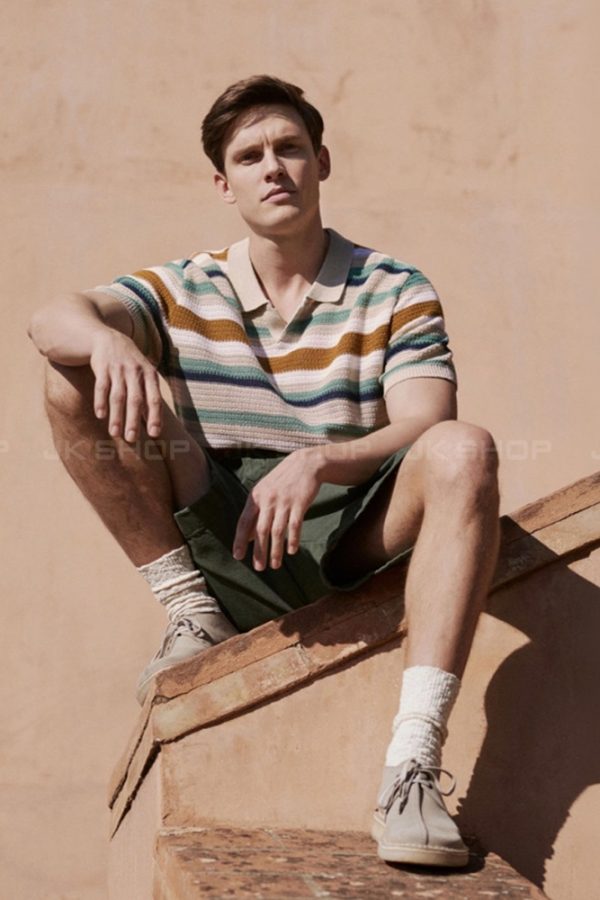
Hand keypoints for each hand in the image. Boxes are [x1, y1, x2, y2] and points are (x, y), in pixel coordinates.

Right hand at [89, 329, 161, 441]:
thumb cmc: (130, 363)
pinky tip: (100, 415)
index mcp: (150, 374)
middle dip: (133, 420)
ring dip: (116, 416)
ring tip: (115, 433)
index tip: (154, 434)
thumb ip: (149, 395)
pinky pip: (101, 387)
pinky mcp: (102, 367)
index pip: (154, 398)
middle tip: (131, 439)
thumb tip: (154, 424)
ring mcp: (118, 368)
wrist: (106, 338)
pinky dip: (101, 401)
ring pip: (118, 396)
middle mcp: (135, 371)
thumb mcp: (144, 373)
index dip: (154, 416)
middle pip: (135, 400)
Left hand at [232, 447, 324, 570]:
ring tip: (275, 565)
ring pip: (278, 531)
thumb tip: (246, 537)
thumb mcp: (264, 492)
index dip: (240, 540)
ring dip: (275, 550)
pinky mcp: (300, 503)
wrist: (305, 464)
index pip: (244, 522)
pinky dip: (293, 540)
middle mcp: (268, 500)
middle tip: (259, 568)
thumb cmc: (282, 481)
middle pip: (260, 530)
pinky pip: (295, 525)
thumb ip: (255, 513)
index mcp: (256, 497)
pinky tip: (291, 551)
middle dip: (259, 551)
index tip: (238, 556)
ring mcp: (284, 501)